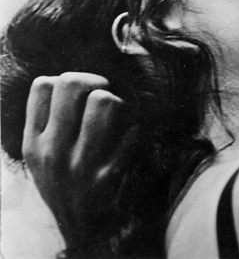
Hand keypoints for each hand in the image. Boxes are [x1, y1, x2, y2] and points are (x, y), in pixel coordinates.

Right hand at [22, 73, 136, 248]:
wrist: (78, 228)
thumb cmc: (63, 182)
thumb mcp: (41, 155)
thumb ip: (48, 121)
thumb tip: (72, 80)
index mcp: (34, 142)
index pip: (44, 85)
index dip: (66, 79)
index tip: (81, 92)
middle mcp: (53, 151)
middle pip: (73, 83)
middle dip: (95, 80)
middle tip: (105, 93)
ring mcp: (80, 164)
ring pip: (104, 101)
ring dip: (118, 102)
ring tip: (120, 114)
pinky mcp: (108, 176)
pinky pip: (131, 135)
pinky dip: (137, 130)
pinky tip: (133, 135)